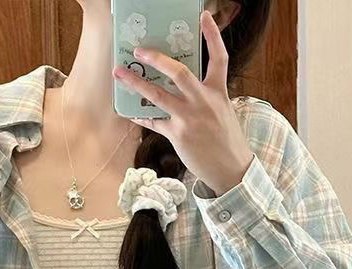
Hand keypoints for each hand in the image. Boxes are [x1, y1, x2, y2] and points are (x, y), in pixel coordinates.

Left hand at [112, 9, 254, 195]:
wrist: (231, 169)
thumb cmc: (227, 142)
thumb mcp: (223, 112)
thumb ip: (207, 97)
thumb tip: (187, 90)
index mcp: (218, 92)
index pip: (218, 57)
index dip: (212, 35)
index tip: (203, 16)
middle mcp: (203, 101)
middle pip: (179, 72)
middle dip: (157, 59)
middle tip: (139, 50)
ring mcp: (189, 118)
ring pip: (158, 95)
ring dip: (136, 83)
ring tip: (119, 74)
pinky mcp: (178, 135)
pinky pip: (154, 122)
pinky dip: (141, 118)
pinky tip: (130, 114)